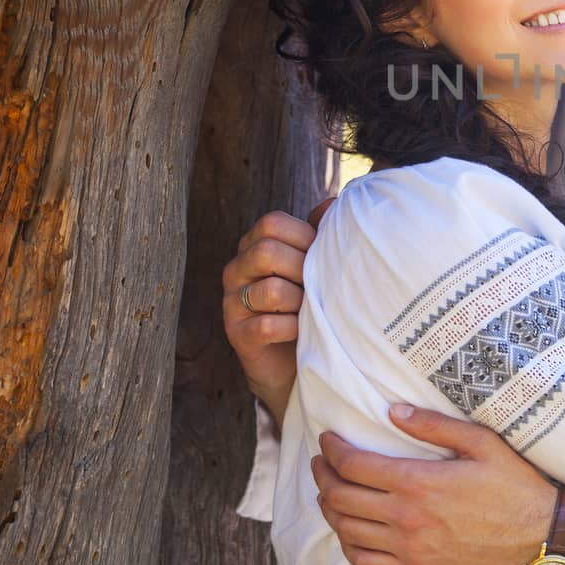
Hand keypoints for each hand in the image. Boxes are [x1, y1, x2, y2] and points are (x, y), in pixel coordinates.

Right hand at [221, 199, 332, 420]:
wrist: (296, 360)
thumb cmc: (308, 305)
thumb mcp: (315, 266)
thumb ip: (320, 234)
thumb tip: (332, 203)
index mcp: (254, 247)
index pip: (271, 223)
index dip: (303, 236)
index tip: (321, 255)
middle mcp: (237, 270)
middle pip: (266, 251)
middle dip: (302, 268)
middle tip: (316, 286)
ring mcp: (232, 303)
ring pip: (271, 290)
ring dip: (300, 302)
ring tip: (309, 310)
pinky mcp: (237, 335)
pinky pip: (266, 326)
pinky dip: (291, 328)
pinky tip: (300, 331)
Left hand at [312, 405, 555, 564]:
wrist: (538, 536)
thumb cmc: (514, 485)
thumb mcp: (481, 443)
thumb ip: (434, 426)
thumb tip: (393, 411)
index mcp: (419, 482)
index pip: (354, 465)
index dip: (332, 450)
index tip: (327, 439)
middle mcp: (406, 517)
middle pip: (340, 497)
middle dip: (323, 474)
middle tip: (322, 461)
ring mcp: (409, 548)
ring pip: (346, 530)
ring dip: (329, 507)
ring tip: (329, 490)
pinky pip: (364, 562)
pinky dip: (346, 544)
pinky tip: (348, 530)